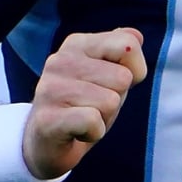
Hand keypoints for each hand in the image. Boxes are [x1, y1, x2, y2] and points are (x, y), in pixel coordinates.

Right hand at [23, 28, 146, 178]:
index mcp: (77, 43)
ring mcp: (49, 89)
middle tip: (93, 105)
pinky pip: (93, 121)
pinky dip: (94, 132)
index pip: (129, 44)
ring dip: (105, 117)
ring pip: (111, 101)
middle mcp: (59, 60)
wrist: (46, 144)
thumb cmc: (85, 104)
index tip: (112, 83)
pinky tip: (77, 132)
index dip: (134, 71)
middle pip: (123, 78)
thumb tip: (136, 37)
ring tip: (83, 118)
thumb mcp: (110, 73)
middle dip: (117, 97)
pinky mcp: (47, 119)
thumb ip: (124, 50)